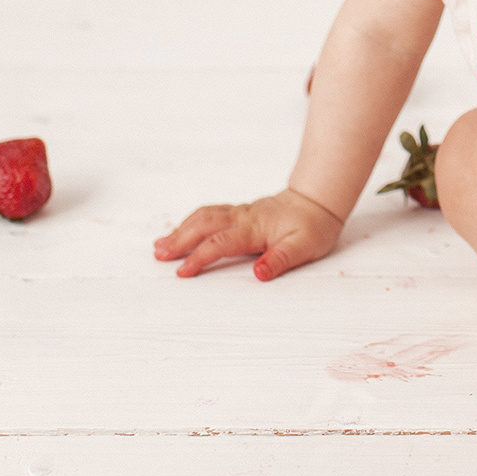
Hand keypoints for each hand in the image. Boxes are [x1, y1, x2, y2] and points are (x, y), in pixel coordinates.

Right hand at [153, 188, 342, 281]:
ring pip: (203, 217)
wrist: (317, 201)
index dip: (200, 256)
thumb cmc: (312, 226)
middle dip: (179, 239)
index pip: (221, 242)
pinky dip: (190, 222)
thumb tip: (259, 274)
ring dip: (180, 230)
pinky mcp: (239, 213)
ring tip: (160, 246)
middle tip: (159, 255)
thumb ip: (281, 260)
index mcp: (255, 227)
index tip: (183, 271)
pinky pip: (209, 214)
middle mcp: (242, 217)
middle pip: (204, 225)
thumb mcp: (304, 247)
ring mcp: (239, 213)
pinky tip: (180, 232)